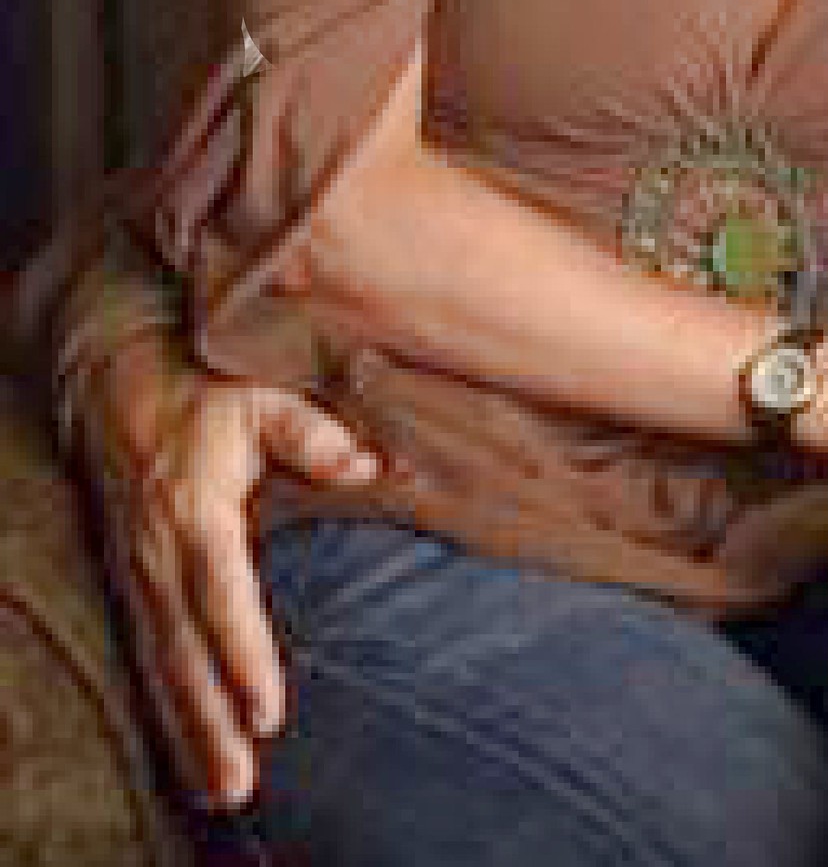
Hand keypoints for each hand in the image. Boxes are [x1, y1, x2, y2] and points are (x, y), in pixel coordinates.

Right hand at [76, 331, 380, 808]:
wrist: (117, 379)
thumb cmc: (205, 390)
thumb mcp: (262, 396)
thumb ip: (312, 434)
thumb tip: (367, 464)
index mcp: (196, 512)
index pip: (222, 598)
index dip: (243, 657)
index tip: (268, 710)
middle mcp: (159, 555)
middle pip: (185, 655)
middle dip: (211, 725)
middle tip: (240, 785)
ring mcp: (137, 574)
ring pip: (162, 669)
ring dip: (188, 733)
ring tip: (222, 792)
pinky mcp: (130, 584)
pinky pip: (148, 657)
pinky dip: (166, 710)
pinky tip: (189, 752)